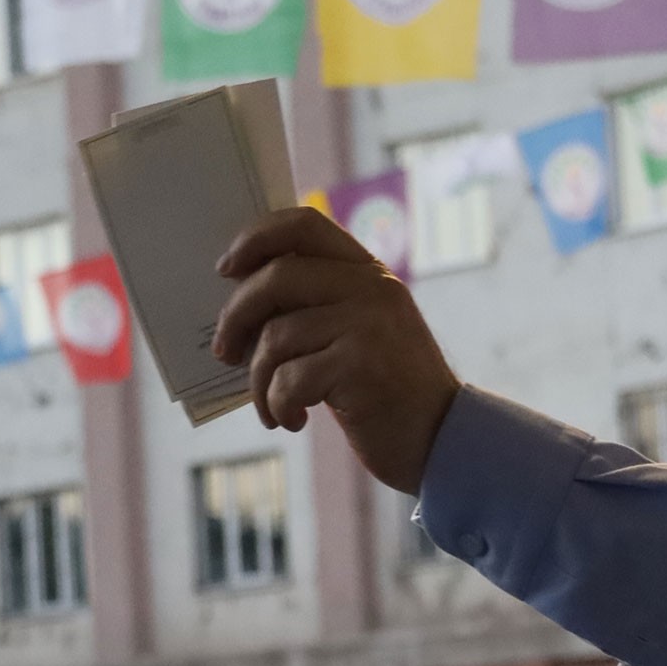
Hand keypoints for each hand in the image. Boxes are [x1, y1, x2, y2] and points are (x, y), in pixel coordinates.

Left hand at [213, 208, 459, 492]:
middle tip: (225, 352)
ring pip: (276, 336)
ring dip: (259, 380)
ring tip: (271, 407)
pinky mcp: (361, 366)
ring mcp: (369, 324)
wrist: (441, 441)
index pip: (304, 224)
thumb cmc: (386, 392)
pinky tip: (293, 421)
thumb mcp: (358, 334)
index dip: (256, 238)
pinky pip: (289, 378)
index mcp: (368, 272)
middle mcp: (372, 288)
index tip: (226, 268)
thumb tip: (239, 308)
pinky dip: (277, 405)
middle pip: (276, 277)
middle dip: (236, 317)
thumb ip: (315, 308)